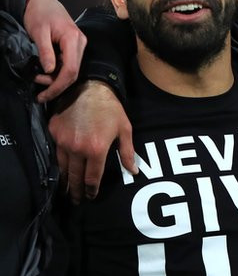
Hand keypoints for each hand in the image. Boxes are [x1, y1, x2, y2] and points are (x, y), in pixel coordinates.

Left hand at [22, 0, 86, 101]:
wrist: (42, 1)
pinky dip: (57, 71)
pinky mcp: (73, 46)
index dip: (58, 85)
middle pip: (73, 72)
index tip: (44, 95)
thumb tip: (49, 71)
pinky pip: (68, 64)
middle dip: (56, 84)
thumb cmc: (40, 13)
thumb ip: (46, 52)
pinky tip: (45, 71)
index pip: (70, 69)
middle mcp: (80, 43)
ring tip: (37, 77)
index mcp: (73, 39)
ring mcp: (78, 45)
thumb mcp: (39, 32)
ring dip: (55, 78)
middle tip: (38, 89)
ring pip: (71, 70)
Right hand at [48, 81, 135, 202]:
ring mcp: (63, 141)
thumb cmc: (111, 108)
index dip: (91, 190)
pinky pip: (55, 152)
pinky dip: (59, 163)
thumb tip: (133, 171)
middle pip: (74, 177)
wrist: (89, 87)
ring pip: (62, 167)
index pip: (92, 178)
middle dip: (75, 190)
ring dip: (65, 180)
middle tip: (76, 200)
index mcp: (96, 149)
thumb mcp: (124, 129)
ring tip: (67, 189)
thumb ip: (127, 152)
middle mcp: (77, 148)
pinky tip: (61, 169)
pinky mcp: (53, 133)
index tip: (91, 196)